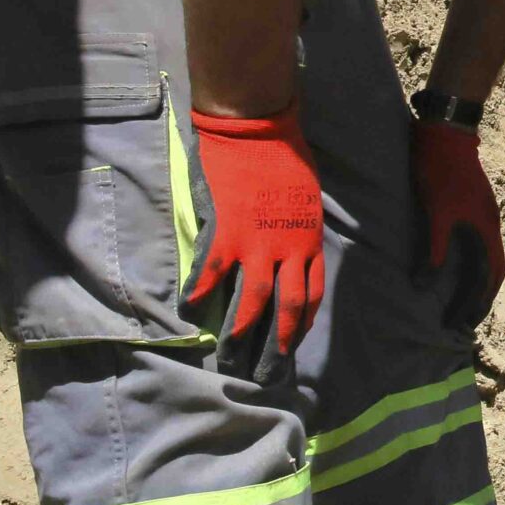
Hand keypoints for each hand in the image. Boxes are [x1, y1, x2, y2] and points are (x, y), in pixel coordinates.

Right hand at [184, 106, 325, 380]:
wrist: (258, 129)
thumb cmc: (286, 157)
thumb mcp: (306, 199)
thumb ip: (297, 230)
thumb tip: (287, 254)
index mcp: (311, 241)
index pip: (312, 295)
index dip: (302, 326)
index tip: (292, 348)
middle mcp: (290, 249)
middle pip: (288, 309)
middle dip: (277, 346)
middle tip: (264, 375)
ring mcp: (259, 242)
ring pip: (253, 301)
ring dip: (241, 335)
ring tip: (229, 360)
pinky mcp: (228, 231)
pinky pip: (214, 272)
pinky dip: (202, 294)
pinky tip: (192, 314)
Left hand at [413, 121, 503, 330]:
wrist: (445, 133)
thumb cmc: (441, 172)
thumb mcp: (436, 213)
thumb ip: (433, 250)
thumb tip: (423, 286)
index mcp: (486, 230)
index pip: (491, 275)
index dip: (479, 301)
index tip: (462, 321)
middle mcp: (489, 227)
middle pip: (489, 271)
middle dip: (476, 298)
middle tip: (456, 320)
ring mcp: (481, 217)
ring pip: (482, 258)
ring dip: (471, 282)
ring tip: (454, 302)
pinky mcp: (470, 209)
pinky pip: (473, 246)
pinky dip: (464, 265)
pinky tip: (449, 269)